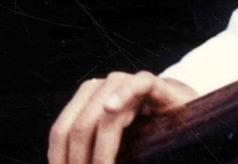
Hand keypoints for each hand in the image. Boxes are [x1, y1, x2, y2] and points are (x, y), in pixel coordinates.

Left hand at [48, 71, 195, 163]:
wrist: (179, 107)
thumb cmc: (144, 132)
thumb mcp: (114, 146)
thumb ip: (96, 155)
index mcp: (82, 103)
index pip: (61, 132)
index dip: (58, 158)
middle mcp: (98, 89)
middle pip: (78, 128)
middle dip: (79, 160)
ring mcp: (122, 83)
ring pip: (103, 116)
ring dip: (101, 151)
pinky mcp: (149, 81)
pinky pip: (134, 86)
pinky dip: (121, 96)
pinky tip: (110, 110)